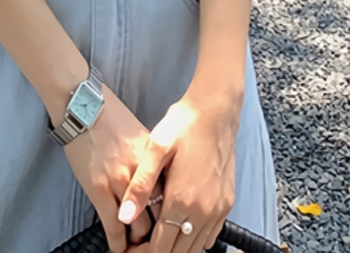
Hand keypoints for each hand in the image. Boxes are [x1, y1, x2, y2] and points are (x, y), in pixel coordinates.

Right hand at [60, 84, 162, 251]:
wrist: (84, 105)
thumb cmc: (111, 116)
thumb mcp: (141, 134)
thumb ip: (152, 160)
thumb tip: (160, 178)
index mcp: (155, 160)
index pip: (172, 197)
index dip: (174, 216)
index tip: (175, 227)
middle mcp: (143, 175)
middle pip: (160, 216)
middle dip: (161, 234)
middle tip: (160, 243)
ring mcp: (121, 184)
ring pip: (138, 227)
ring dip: (140, 242)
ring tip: (140, 249)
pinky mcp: (99, 190)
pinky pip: (113, 226)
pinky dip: (118, 243)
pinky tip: (120, 249)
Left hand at [117, 90, 240, 251]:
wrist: (216, 110)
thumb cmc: (183, 125)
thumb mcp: (156, 149)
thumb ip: (140, 186)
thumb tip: (123, 217)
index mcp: (182, 200)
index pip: (160, 248)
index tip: (128, 251)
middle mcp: (203, 212)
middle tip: (138, 246)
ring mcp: (218, 210)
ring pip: (196, 248)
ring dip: (176, 248)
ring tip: (155, 238)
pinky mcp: (226, 204)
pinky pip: (210, 236)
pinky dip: (194, 240)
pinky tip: (179, 227)